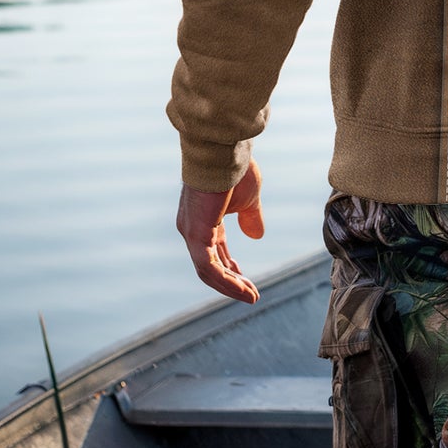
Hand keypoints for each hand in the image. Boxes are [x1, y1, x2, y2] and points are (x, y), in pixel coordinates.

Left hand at [176, 159, 264, 302]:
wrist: (223, 151)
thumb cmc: (236, 169)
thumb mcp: (249, 198)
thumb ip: (251, 217)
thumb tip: (256, 236)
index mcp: (204, 219)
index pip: (214, 251)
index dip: (230, 266)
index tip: (245, 279)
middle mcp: (192, 228)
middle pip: (210, 264)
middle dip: (231, 280)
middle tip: (250, 294)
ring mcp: (191, 232)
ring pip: (209, 271)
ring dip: (231, 286)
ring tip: (251, 296)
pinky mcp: (195, 235)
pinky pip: (209, 267)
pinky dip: (226, 281)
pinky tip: (243, 289)